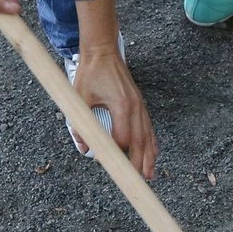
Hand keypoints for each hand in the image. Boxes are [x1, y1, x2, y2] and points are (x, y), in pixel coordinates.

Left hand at [68, 44, 158, 179]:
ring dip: (149, 155)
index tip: (107, 163)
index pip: (123, 139)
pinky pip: (148, 127)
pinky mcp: (139, 103)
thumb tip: (85, 147)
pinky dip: (151, 141)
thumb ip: (81, 125)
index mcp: (122, 106)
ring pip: (148, 136)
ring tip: (149, 173)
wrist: (103, 51)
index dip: (116, 154)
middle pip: (140, 141)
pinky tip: (152, 152)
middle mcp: (135, 107)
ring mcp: (140, 105)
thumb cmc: (90, 73)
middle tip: (137, 180)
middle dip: (139, 162)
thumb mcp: (80, 99)